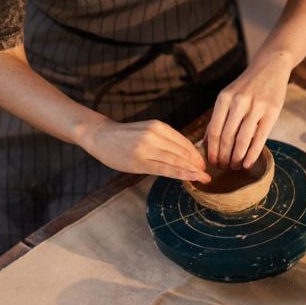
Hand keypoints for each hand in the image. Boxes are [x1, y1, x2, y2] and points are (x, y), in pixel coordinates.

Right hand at [78, 118, 208, 181]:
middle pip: (182, 152)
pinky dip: (181, 174)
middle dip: (197, 163)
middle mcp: (154, 135)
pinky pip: (165, 169)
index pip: (184, 142)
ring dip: (192, 170)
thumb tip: (187, 153)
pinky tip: (192, 178)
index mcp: (158, 126)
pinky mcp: (140, 161)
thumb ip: (165, 139)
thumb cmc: (124, 136)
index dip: (196, 154)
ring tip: (203, 178)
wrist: (99, 136)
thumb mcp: (147, 130)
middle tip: (206, 173)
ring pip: (176, 160)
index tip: (203, 163)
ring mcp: (147, 148)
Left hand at [205, 55, 292, 169]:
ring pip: (242, 140)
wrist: (270, 67)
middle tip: (223, 167)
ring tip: (235, 166)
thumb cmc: (247, 86)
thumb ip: (218, 117)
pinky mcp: (272, 112)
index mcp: (224, 98)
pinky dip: (252, 154)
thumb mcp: (228, 96)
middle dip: (223, 156)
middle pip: (226, 137)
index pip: (214, 130)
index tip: (211, 162)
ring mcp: (256, 107)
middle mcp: (238, 102)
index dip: (211, 150)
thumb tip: (206, 143)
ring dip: (237, 158)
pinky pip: (260, 138)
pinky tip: (248, 163)